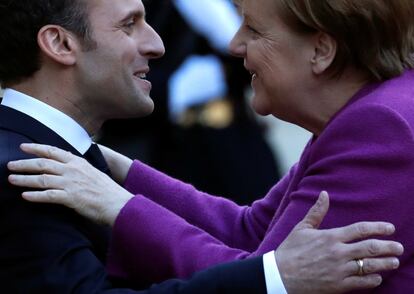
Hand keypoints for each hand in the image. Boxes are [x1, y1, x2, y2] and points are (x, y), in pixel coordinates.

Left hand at [7, 143, 133, 225]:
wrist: (118, 203)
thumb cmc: (107, 190)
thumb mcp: (93, 172)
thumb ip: (79, 167)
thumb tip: (68, 161)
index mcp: (78, 162)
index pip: (53, 151)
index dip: (36, 148)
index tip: (23, 147)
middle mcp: (73, 170)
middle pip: (43, 164)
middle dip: (24, 163)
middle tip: (10, 165)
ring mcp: (71, 183)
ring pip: (42, 179)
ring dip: (24, 179)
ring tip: (11, 180)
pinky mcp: (71, 198)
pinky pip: (48, 195)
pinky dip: (35, 196)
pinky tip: (25, 196)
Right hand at [275, 191, 402, 292]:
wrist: (280, 276)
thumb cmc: (290, 250)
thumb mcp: (302, 228)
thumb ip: (317, 211)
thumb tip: (324, 194)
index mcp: (330, 237)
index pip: (361, 229)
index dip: (378, 228)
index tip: (390, 228)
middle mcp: (338, 253)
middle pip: (371, 248)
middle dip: (389, 247)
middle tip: (399, 247)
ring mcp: (339, 270)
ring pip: (370, 266)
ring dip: (385, 263)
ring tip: (394, 262)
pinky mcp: (338, 286)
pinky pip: (362, 282)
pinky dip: (373, 279)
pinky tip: (377, 277)